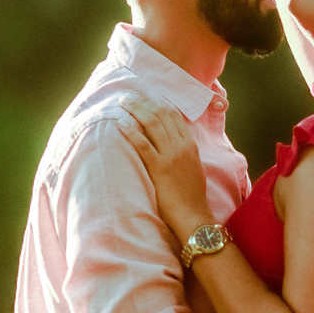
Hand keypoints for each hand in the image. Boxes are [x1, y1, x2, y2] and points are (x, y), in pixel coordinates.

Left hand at [118, 97, 209, 238]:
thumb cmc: (191, 196)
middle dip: (142, 103)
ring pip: (151, 124)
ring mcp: (171, 156)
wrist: (193, 215)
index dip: (157, 103)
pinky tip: (120, 123)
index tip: (144, 97)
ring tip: (122, 103)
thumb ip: (184, 152)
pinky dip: (130, 131)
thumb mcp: (193, 168)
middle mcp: (182, 146)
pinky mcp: (160, 168)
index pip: (173, 115)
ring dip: (135, 110)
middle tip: (127, 97)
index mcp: (190, 145)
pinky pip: (142, 144)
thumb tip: (172, 143)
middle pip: (160, 115)